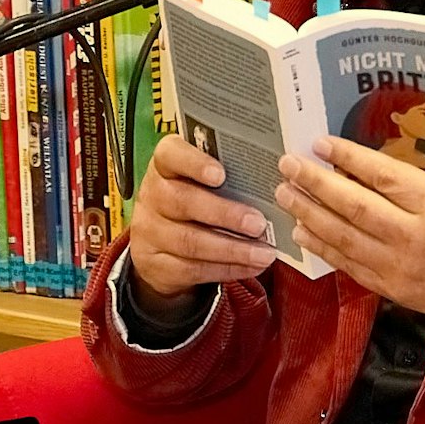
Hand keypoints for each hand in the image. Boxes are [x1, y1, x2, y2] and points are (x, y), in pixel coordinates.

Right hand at [127, 136, 277, 311]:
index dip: (194, 163)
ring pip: (190, 242)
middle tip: (258, 224)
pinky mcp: (157, 264)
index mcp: (165, 166)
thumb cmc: (194, 199)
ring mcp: (150, 232)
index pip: (170, 155)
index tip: (221, 174)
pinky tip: (252, 266)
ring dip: (232, 249)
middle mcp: (152, 195)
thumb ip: (228, 176)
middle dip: (225, 214)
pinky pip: (193, 269)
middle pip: (183, 202)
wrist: (158, 243)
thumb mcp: (201, 181)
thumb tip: (274, 181)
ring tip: (263, 252)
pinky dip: (227, 269)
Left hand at [274, 119, 424, 326]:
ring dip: (310, 215)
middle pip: (355, 208)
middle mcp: (417, 239)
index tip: (321, 143)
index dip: (349, 158)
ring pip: (346, 239)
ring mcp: (403, 268)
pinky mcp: (396, 290)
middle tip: (287, 164)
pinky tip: (303, 233)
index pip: (385, 178)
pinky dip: (324, 249)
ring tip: (284, 193)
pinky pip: (351, 267)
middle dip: (316, 185)